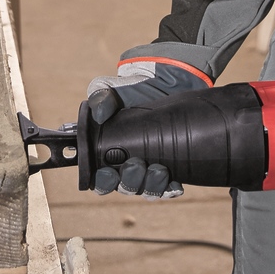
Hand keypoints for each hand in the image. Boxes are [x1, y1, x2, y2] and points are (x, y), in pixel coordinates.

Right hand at [85, 59, 207, 197]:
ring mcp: (150, 167)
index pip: (101, 180)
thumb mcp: (110, 89)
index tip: (108, 172)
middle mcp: (128, 165)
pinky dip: (171, 188)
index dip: (103, 183)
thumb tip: (100, 114)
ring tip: (158, 170)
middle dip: (130, 183)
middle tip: (137, 165)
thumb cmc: (131, 90)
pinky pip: (170, 187)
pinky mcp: (172, 166)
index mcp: (108, 154)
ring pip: (147, 190)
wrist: (164, 83)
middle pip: (125, 188)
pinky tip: (174, 183)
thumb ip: (100, 98)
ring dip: (151, 186)